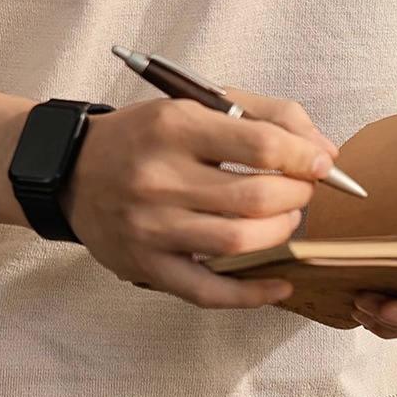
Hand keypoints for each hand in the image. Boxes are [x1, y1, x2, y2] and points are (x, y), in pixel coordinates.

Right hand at [59, 89, 341, 308]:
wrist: (71, 170)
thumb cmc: (143, 137)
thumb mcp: (197, 103)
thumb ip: (266, 115)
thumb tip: (325, 152)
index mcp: (174, 127)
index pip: (262, 145)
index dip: (305, 157)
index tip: (320, 164)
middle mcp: (159, 177)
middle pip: (257, 197)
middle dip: (297, 196)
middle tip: (301, 192)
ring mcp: (151, 227)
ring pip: (239, 241)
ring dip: (280, 233)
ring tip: (283, 221)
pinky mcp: (146, 265)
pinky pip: (209, 291)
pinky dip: (252, 293)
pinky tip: (279, 282)